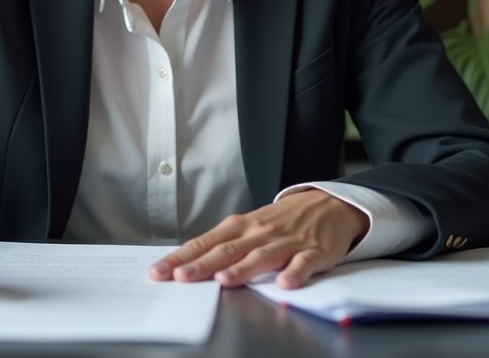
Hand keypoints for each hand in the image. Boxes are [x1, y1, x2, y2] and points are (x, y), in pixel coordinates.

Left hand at [147, 189, 368, 288]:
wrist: (329, 204)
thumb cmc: (283, 220)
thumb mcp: (251, 225)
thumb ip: (225, 244)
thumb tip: (188, 263)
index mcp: (241, 226)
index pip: (206, 242)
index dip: (182, 257)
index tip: (159, 271)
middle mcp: (260, 232)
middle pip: (228, 250)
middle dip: (203, 264)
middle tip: (181, 278)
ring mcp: (287, 241)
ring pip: (262, 256)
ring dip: (242, 269)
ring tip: (224, 280)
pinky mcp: (313, 251)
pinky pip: (303, 263)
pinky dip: (294, 273)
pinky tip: (285, 284)